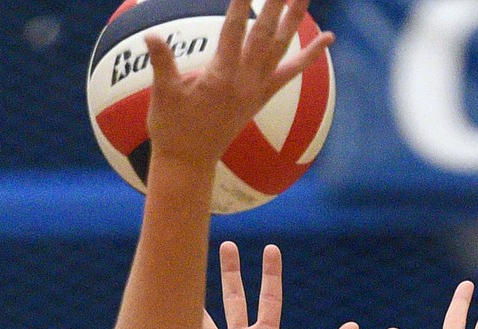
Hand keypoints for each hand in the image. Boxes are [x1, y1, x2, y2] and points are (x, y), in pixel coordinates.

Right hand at [146, 0, 332, 171]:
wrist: (189, 164)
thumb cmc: (172, 129)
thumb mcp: (163, 96)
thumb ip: (161, 63)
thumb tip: (150, 35)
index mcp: (220, 77)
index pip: (234, 29)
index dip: (242, 2)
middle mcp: (245, 81)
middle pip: (264, 32)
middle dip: (275, 2)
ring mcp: (257, 89)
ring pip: (282, 46)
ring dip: (295, 18)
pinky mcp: (262, 97)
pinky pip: (291, 72)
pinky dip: (310, 55)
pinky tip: (328, 38)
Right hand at [200, 241, 357, 328]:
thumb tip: (354, 326)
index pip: (269, 298)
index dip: (270, 274)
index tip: (271, 248)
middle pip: (234, 298)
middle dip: (231, 272)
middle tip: (227, 244)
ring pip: (208, 318)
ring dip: (199, 296)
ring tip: (188, 272)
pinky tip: (169, 314)